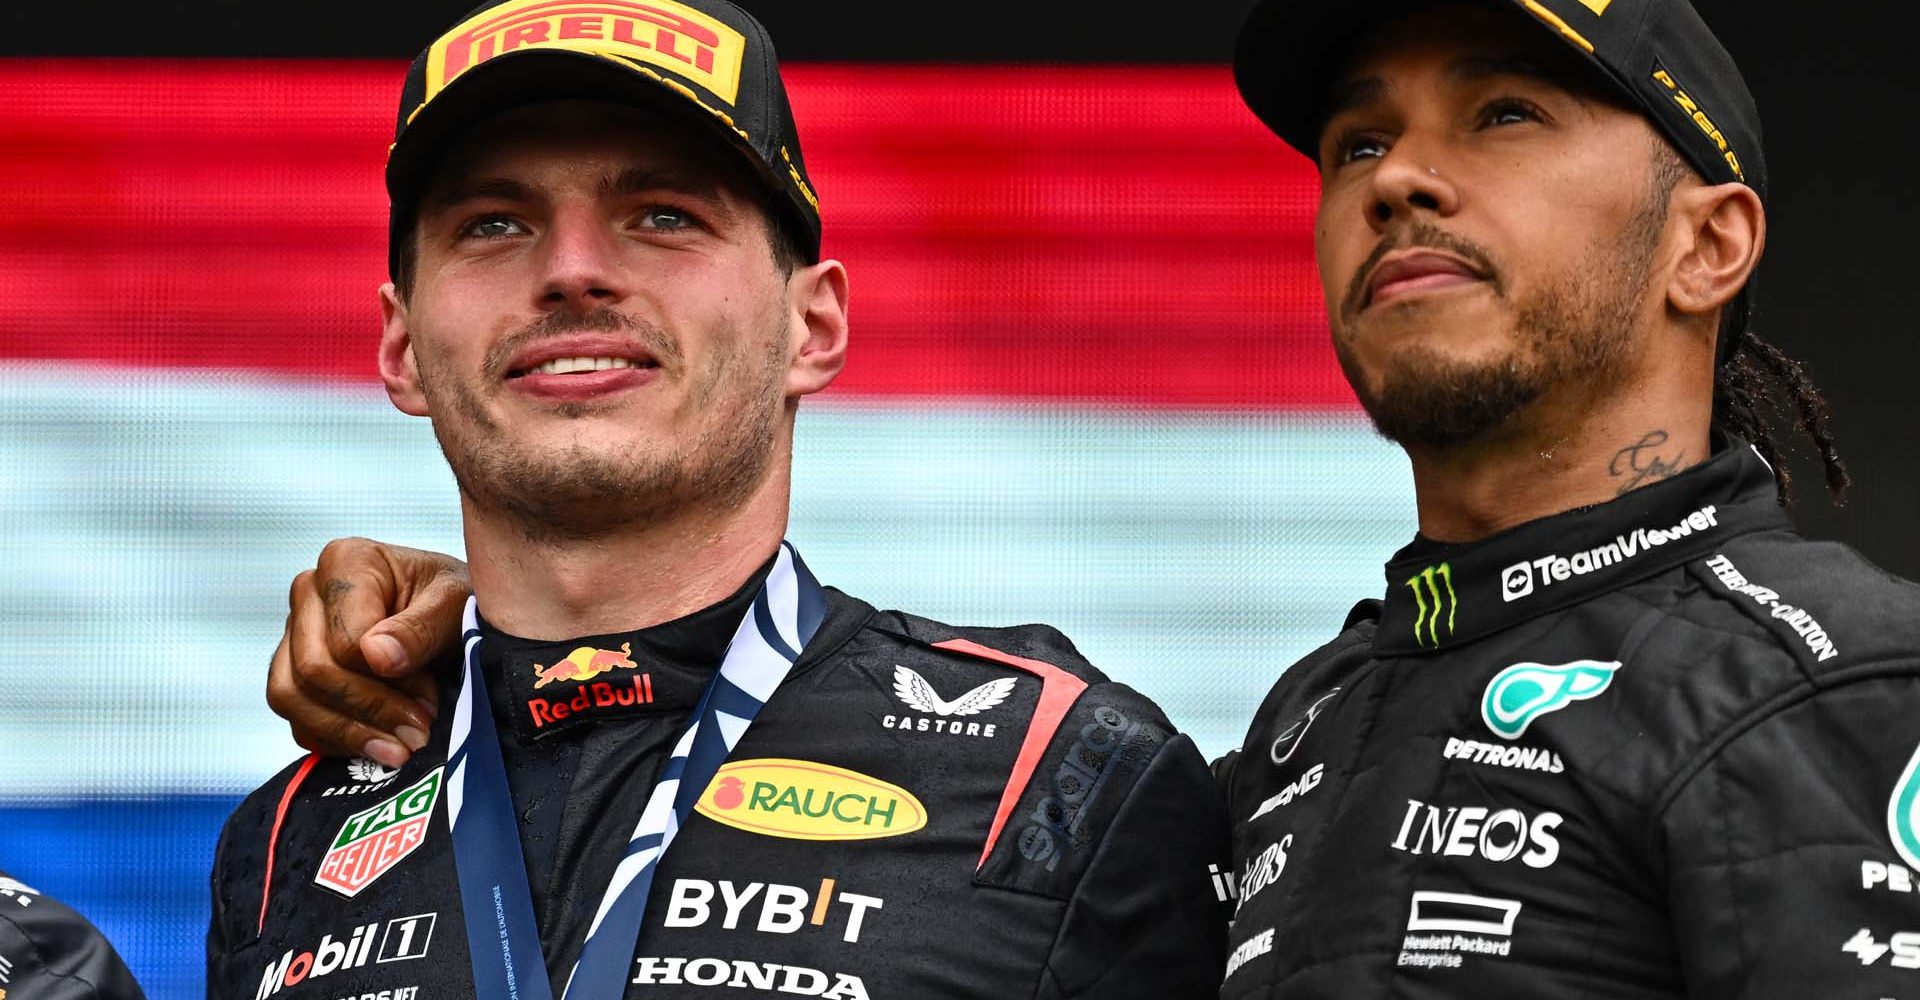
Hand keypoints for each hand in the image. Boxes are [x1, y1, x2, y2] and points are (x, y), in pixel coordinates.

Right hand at [267, 537, 470, 765]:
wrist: (452, 614)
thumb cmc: (454, 601)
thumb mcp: (456, 605)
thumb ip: (421, 628)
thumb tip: (377, 656)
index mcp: (346, 562)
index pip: (345, 640)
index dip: (386, 681)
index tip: (429, 701)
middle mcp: (309, 593)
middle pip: (314, 669)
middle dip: (369, 711)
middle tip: (417, 735)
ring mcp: (294, 634)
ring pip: (291, 696)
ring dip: (348, 733)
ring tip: (398, 751)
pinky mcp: (295, 672)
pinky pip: (295, 718)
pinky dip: (334, 740)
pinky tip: (376, 747)